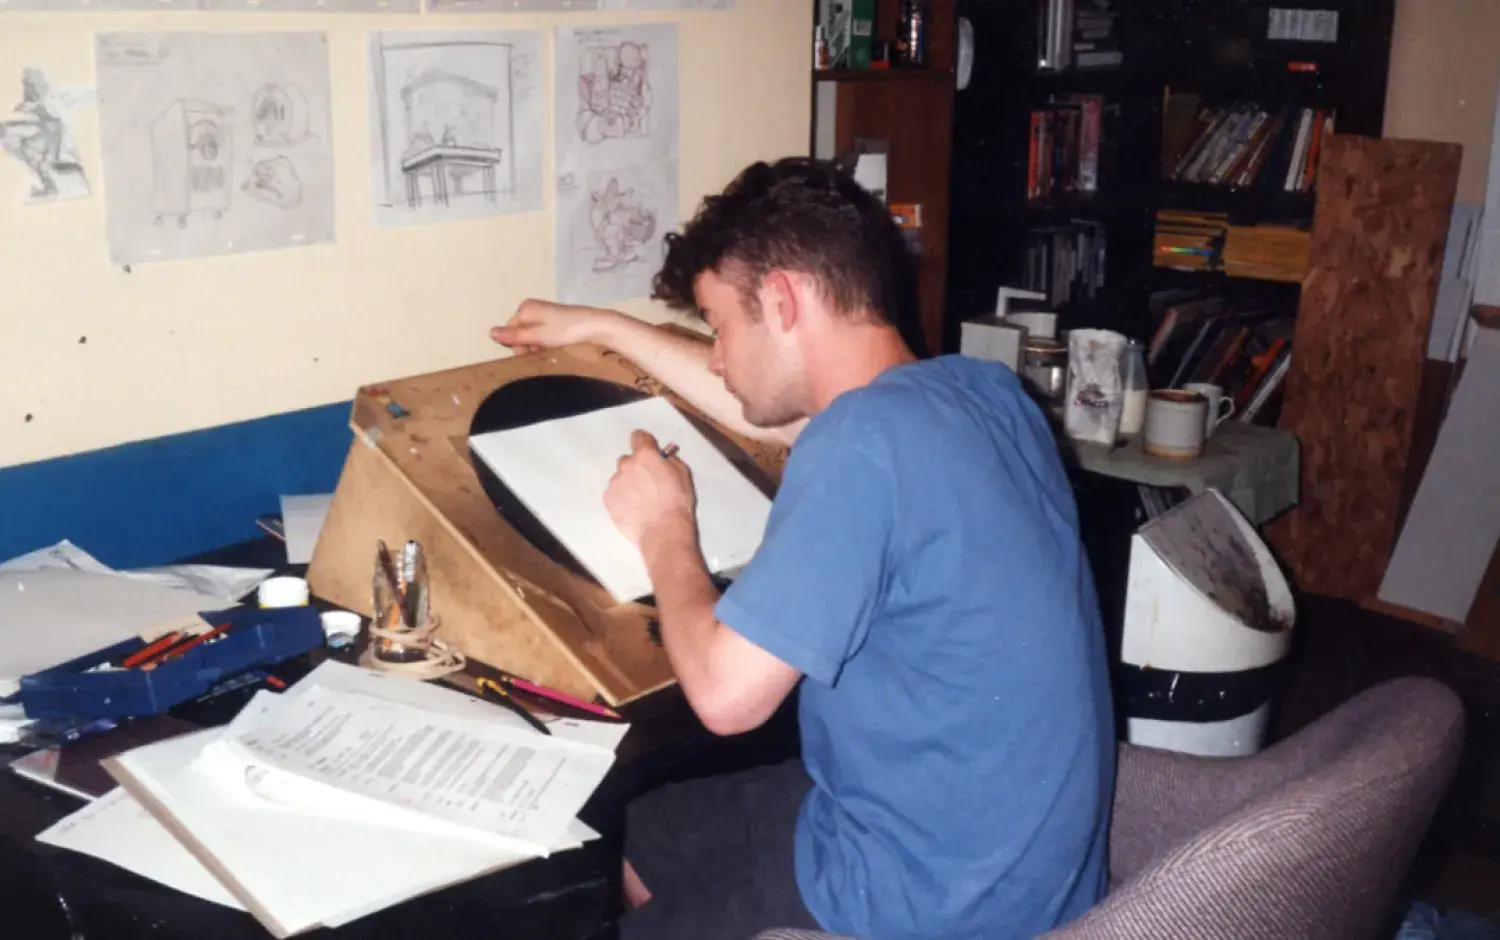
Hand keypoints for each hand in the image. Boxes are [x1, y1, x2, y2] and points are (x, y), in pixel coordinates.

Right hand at [490, 299, 616, 354]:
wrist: (598, 327)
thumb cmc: (566, 331)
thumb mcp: (538, 336)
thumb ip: (515, 336)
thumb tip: (490, 332)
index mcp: (525, 308)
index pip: (510, 332)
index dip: (518, 347)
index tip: (530, 356)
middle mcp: (534, 308)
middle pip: (521, 334)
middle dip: (529, 347)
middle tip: (543, 355)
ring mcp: (547, 314)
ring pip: (534, 336)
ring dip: (539, 347)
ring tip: (552, 353)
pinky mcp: (558, 321)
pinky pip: (545, 335)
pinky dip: (549, 344)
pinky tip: (558, 349)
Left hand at [606, 430, 697, 551]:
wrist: (663, 532)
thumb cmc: (676, 502)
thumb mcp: (683, 475)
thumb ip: (671, 460)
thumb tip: (663, 457)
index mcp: (645, 455)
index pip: (639, 436)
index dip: (646, 444)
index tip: (650, 452)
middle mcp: (626, 466)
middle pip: (628, 459)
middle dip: (637, 467)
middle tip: (649, 482)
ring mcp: (615, 484)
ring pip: (620, 478)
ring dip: (629, 483)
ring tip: (642, 501)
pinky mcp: (608, 501)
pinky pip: (614, 494)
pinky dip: (622, 498)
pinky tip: (635, 510)